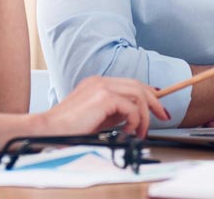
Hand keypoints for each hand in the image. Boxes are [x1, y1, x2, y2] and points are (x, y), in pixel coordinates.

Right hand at [37, 77, 169, 137]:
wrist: (49, 130)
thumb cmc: (68, 128)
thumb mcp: (97, 118)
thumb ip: (113, 113)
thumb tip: (132, 116)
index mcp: (97, 83)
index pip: (130, 83)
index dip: (148, 92)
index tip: (158, 105)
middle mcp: (100, 81)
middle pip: (138, 85)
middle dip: (154, 101)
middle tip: (164, 116)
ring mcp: (101, 86)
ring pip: (137, 94)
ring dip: (144, 115)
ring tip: (141, 132)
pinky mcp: (103, 97)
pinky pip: (131, 107)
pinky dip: (135, 121)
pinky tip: (128, 132)